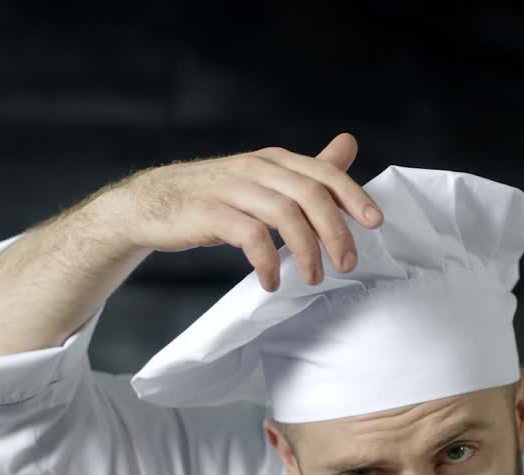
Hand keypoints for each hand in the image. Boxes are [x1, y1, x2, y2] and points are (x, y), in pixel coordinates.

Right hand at [96, 132, 380, 290]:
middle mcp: (256, 168)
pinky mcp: (209, 212)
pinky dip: (267, 262)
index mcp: (275, 160)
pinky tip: (272, 281)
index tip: (375, 223)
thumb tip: (349, 144)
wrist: (148, 204)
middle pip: (311, 195)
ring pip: (285, 215)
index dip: (353, 197)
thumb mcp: (265, 179)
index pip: (324, 174)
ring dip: (306, 251)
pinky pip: (250, 236)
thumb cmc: (216, 196)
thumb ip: (309, 169)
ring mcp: (232, 188)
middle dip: (336, 233)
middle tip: (347, 265)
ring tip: (313, 278)